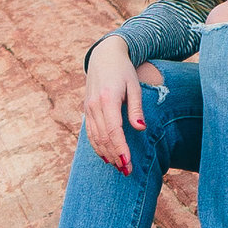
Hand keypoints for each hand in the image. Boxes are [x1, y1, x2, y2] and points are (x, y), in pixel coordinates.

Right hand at [83, 30, 151, 174]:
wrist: (104, 56)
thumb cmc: (124, 71)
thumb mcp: (134, 86)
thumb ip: (136, 109)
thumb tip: (140, 129)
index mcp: (108, 99)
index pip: (113, 130)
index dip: (120, 148)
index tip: (128, 162)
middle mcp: (94, 106)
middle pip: (103, 138)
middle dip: (115, 156)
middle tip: (127, 171)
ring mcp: (88, 109)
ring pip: (95, 138)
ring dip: (106, 155)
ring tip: (119, 168)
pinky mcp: (87, 110)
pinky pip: (90, 133)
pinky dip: (97, 147)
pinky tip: (106, 157)